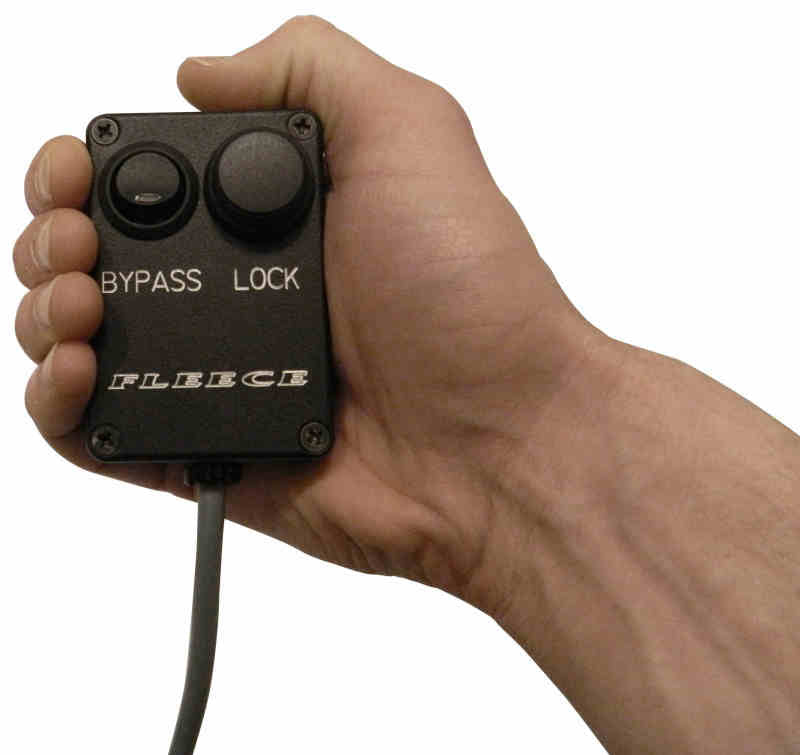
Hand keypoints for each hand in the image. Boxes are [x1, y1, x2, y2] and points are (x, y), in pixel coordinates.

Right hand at [14, 16, 594, 609]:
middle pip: (95, 260)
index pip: (145, 184)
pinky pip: (98, 436)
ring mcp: (219, 372)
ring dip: (42, 314)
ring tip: (78, 304)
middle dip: (54, 239)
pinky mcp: (209, 447)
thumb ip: (311, 71)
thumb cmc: (472, 294)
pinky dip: (56, 405)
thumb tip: (199, 75)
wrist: (501, 435)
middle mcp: (240, 292)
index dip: (90, 169)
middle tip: (76, 243)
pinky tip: (75, 373)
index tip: (81, 174)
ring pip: (79, 343)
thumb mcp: (411, 132)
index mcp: (272, 218)